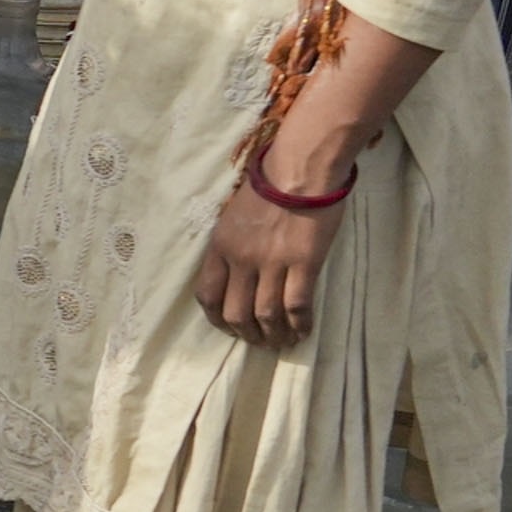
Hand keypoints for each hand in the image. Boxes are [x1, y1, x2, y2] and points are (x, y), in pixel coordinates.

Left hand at [198, 173, 340, 344]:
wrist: (301, 168)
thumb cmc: (269, 187)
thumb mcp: (233, 217)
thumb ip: (231, 245)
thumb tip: (236, 274)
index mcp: (220, 247)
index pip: (207, 294)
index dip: (217, 319)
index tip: (229, 328)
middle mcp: (241, 259)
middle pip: (236, 312)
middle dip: (246, 334)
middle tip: (259, 342)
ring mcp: (272, 262)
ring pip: (266, 314)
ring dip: (273, 335)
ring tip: (282, 343)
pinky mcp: (304, 262)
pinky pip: (297, 305)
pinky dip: (299, 325)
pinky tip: (304, 332)